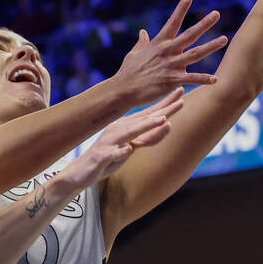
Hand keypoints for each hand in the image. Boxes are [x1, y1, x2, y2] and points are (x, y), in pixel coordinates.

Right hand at [59, 89, 183, 190]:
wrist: (81, 172)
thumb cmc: (108, 157)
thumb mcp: (130, 147)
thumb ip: (148, 138)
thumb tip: (168, 124)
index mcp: (125, 126)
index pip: (149, 113)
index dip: (165, 103)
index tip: (181, 91)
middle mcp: (117, 130)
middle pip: (143, 119)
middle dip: (162, 110)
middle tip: (181, 101)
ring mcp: (108, 142)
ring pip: (129, 133)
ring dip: (145, 126)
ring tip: (161, 120)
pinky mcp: (100, 156)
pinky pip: (111, 154)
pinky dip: (120, 152)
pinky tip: (128, 150)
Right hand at [112, 0, 228, 104]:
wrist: (123, 90)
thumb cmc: (128, 72)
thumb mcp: (134, 53)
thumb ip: (141, 42)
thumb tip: (143, 32)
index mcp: (158, 43)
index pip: (172, 22)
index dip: (181, 8)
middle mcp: (167, 51)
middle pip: (189, 35)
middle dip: (204, 24)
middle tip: (216, 13)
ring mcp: (171, 65)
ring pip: (195, 54)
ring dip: (211, 47)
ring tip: (225, 39)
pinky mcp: (172, 80)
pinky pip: (192, 78)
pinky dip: (204, 79)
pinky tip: (215, 79)